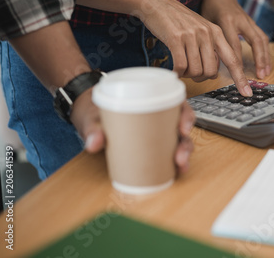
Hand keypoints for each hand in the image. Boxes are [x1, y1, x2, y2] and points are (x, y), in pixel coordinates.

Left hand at [72, 93, 194, 173]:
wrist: (87, 118)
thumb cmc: (94, 112)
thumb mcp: (92, 117)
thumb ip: (93, 128)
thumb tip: (94, 143)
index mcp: (151, 101)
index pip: (177, 105)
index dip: (186, 116)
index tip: (183, 129)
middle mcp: (158, 117)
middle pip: (181, 127)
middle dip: (186, 143)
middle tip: (180, 157)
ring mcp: (156, 132)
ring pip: (177, 142)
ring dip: (183, 154)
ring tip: (180, 166)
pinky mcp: (150, 146)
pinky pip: (167, 153)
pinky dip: (172, 162)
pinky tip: (175, 172)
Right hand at [141, 0, 253, 96]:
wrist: (156, 3)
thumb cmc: (177, 20)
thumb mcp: (200, 29)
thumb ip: (210, 47)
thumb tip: (213, 72)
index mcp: (216, 32)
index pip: (233, 60)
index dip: (240, 78)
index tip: (247, 93)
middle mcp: (207, 34)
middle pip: (211, 71)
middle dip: (201, 78)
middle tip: (191, 73)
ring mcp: (192, 36)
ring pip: (196, 70)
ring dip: (187, 75)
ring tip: (181, 67)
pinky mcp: (176, 38)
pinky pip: (181, 66)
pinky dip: (177, 72)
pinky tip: (174, 70)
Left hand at [201, 0, 270, 79]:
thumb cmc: (210, 9)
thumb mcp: (205, 23)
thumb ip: (210, 40)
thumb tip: (211, 62)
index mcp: (227, 21)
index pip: (234, 45)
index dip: (238, 60)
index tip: (239, 74)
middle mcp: (241, 20)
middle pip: (255, 41)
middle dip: (259, 60)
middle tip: (260, 75)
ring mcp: (249, 21)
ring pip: (262, 40)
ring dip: (265, 57)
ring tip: (265, 72)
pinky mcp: (253, 23)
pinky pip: (262, 38)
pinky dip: (265, 52)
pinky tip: (266, 63)